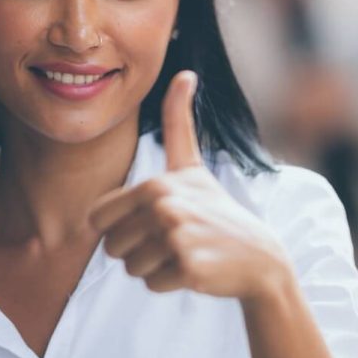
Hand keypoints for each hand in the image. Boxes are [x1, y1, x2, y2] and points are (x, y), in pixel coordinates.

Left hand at [88, 70, 292, 302]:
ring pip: (130, 269)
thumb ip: (179, 121)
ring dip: (153, 268)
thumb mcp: (191, 165)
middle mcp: (164, 207)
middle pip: (111, 247)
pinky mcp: (189, 267)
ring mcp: (177, 237)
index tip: (151, 221)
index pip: (98, 219)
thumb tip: (185, 72)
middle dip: (136, 251)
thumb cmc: (215, 210)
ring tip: (184, 252)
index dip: (118, 227)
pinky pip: (152, 284)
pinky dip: (169, 283)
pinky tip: (195, 268)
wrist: (259, 256)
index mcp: (155, 184)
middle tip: (172, 240)